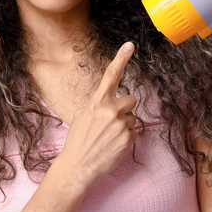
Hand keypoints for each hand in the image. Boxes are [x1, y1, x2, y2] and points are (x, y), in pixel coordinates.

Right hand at [57, 42, 137, 188]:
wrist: (78, 166)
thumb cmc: (78, 141)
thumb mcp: (81, 116)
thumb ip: (96, 105)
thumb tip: (107, 103)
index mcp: (97, 102)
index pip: (111, 75)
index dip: (121, 58)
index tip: (130, 45)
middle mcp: (111, 110)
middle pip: (131, 99)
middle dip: (125, 108)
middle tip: (112, 122)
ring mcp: (121, 124)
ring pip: (132, 118)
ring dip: (124, 125)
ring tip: (109, 137)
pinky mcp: (128, 138)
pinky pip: (133, 133)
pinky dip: (126, 139)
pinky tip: (113, 145)